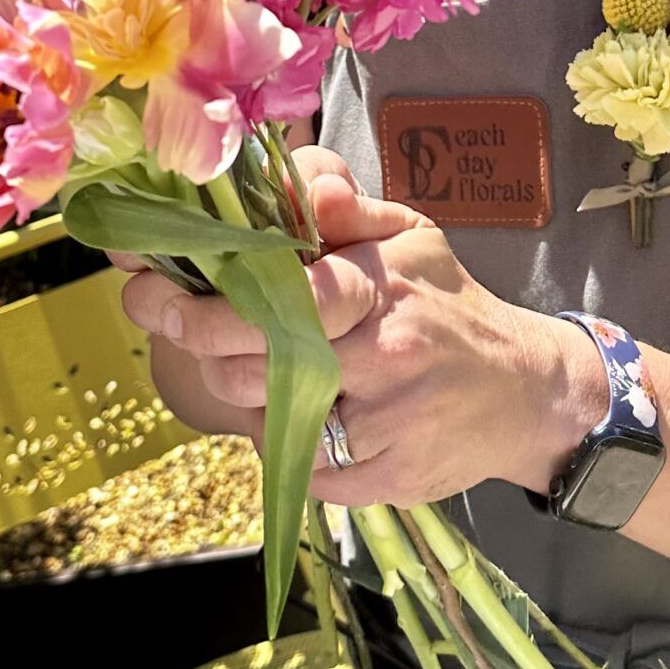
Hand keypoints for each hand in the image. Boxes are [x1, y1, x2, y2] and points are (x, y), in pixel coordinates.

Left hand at [111, 146, 596, 506]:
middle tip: (169, 318)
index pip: (284, 293)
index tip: (144, 286)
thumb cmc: (450, 305)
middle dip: (201, 342)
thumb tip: (305, 187)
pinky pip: (296, 464)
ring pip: (266, 415)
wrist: (525, 392)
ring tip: (260, 360)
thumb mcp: (410, 238)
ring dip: (243, 388)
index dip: (204, 299)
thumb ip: (348, 208)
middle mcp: (387, 356)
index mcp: (386, 287)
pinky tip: (305, 409)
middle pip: (254, 362)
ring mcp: (384, 426)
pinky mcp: (381, 481)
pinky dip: (284, 437)